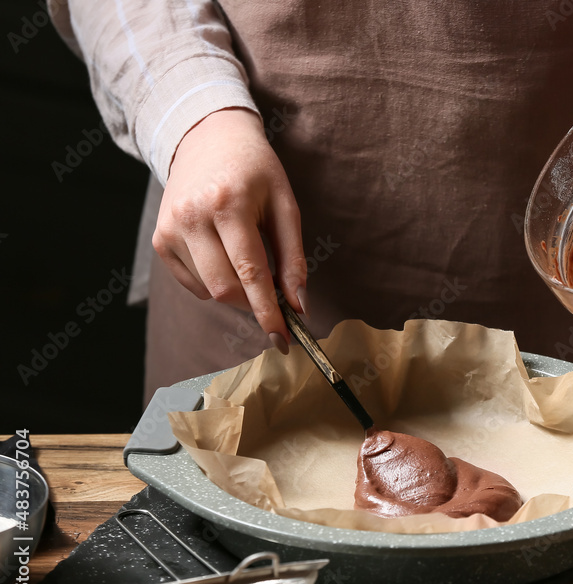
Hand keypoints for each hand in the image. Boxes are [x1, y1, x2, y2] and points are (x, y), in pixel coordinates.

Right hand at [152, 108, 305, 352]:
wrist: (208, 139)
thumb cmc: (255, 172)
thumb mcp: (285, 205)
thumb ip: (294, 258)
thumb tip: (299, 306)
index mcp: (229, 203)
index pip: (250, 272)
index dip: (268, 310)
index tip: (283, 339)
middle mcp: (192, 216)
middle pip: (225, 289)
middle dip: (254, 304)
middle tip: (275, 302)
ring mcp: (170, 228)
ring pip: (208, 291)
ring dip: (236, 292)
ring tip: (249, 262)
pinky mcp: (159, 240)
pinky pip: (193, 284)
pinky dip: (215, 283)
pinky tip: (224, 256)